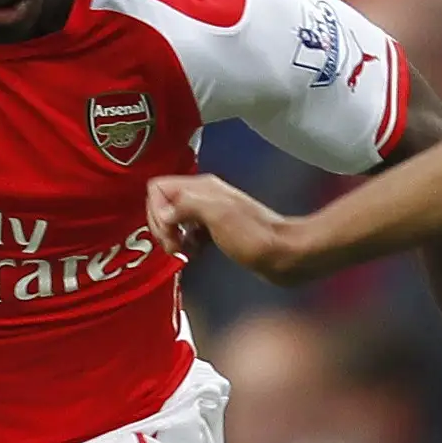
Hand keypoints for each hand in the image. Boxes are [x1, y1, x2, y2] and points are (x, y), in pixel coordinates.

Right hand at [147, 174, 311, 285]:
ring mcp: (212, 213)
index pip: (158, 188)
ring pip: (175, 218)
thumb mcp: (218, 216)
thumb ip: (186, 206)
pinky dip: (186, 242)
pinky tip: (194, 253)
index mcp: (202, 188)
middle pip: (163, 203)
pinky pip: (189, 232)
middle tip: (173, 245)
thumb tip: (163, 213)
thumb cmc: (255, 237)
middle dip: (161, 225)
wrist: (285, 254)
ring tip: (182, 251)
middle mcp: (204, 196)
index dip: (156, 211)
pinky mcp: (218, 230)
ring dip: (172, 236)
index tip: (169, 233)